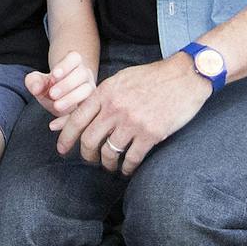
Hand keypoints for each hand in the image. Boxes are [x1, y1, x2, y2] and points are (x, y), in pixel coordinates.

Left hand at [25, 51, 95, 119]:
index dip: (65, 65)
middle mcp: (85, 75)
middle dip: (67, 84)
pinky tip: (55, 124)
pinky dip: (69, 119)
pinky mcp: (91, 107)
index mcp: (74, 63)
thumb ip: (34, 81)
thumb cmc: (48, 87)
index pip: (74, 58)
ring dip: (72, 99)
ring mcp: (90, 90)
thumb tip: (35, 88)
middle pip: (82, 75)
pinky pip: (85, 113)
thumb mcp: (38, 82)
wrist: (58, 100)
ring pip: (88, 92)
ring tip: (57, 106)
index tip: (54, 75)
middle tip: (52, 94)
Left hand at [50, 54, 211, 176]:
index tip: (62, 149)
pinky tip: (127, 169)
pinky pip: (131, 158)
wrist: (184, 77)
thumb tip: (75, 113)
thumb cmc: (150, 78)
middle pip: (89, 139)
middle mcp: (115, 108)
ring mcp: (132, 122)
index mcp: (105, 92)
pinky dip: (126, 168)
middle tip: (90, 160)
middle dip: (86, 155)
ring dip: (106, 164)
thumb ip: (99, 97)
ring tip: (109, 166)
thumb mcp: (120, 80)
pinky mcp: (151, 134)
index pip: (76, 118)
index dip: (65, 137)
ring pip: (109, 152)